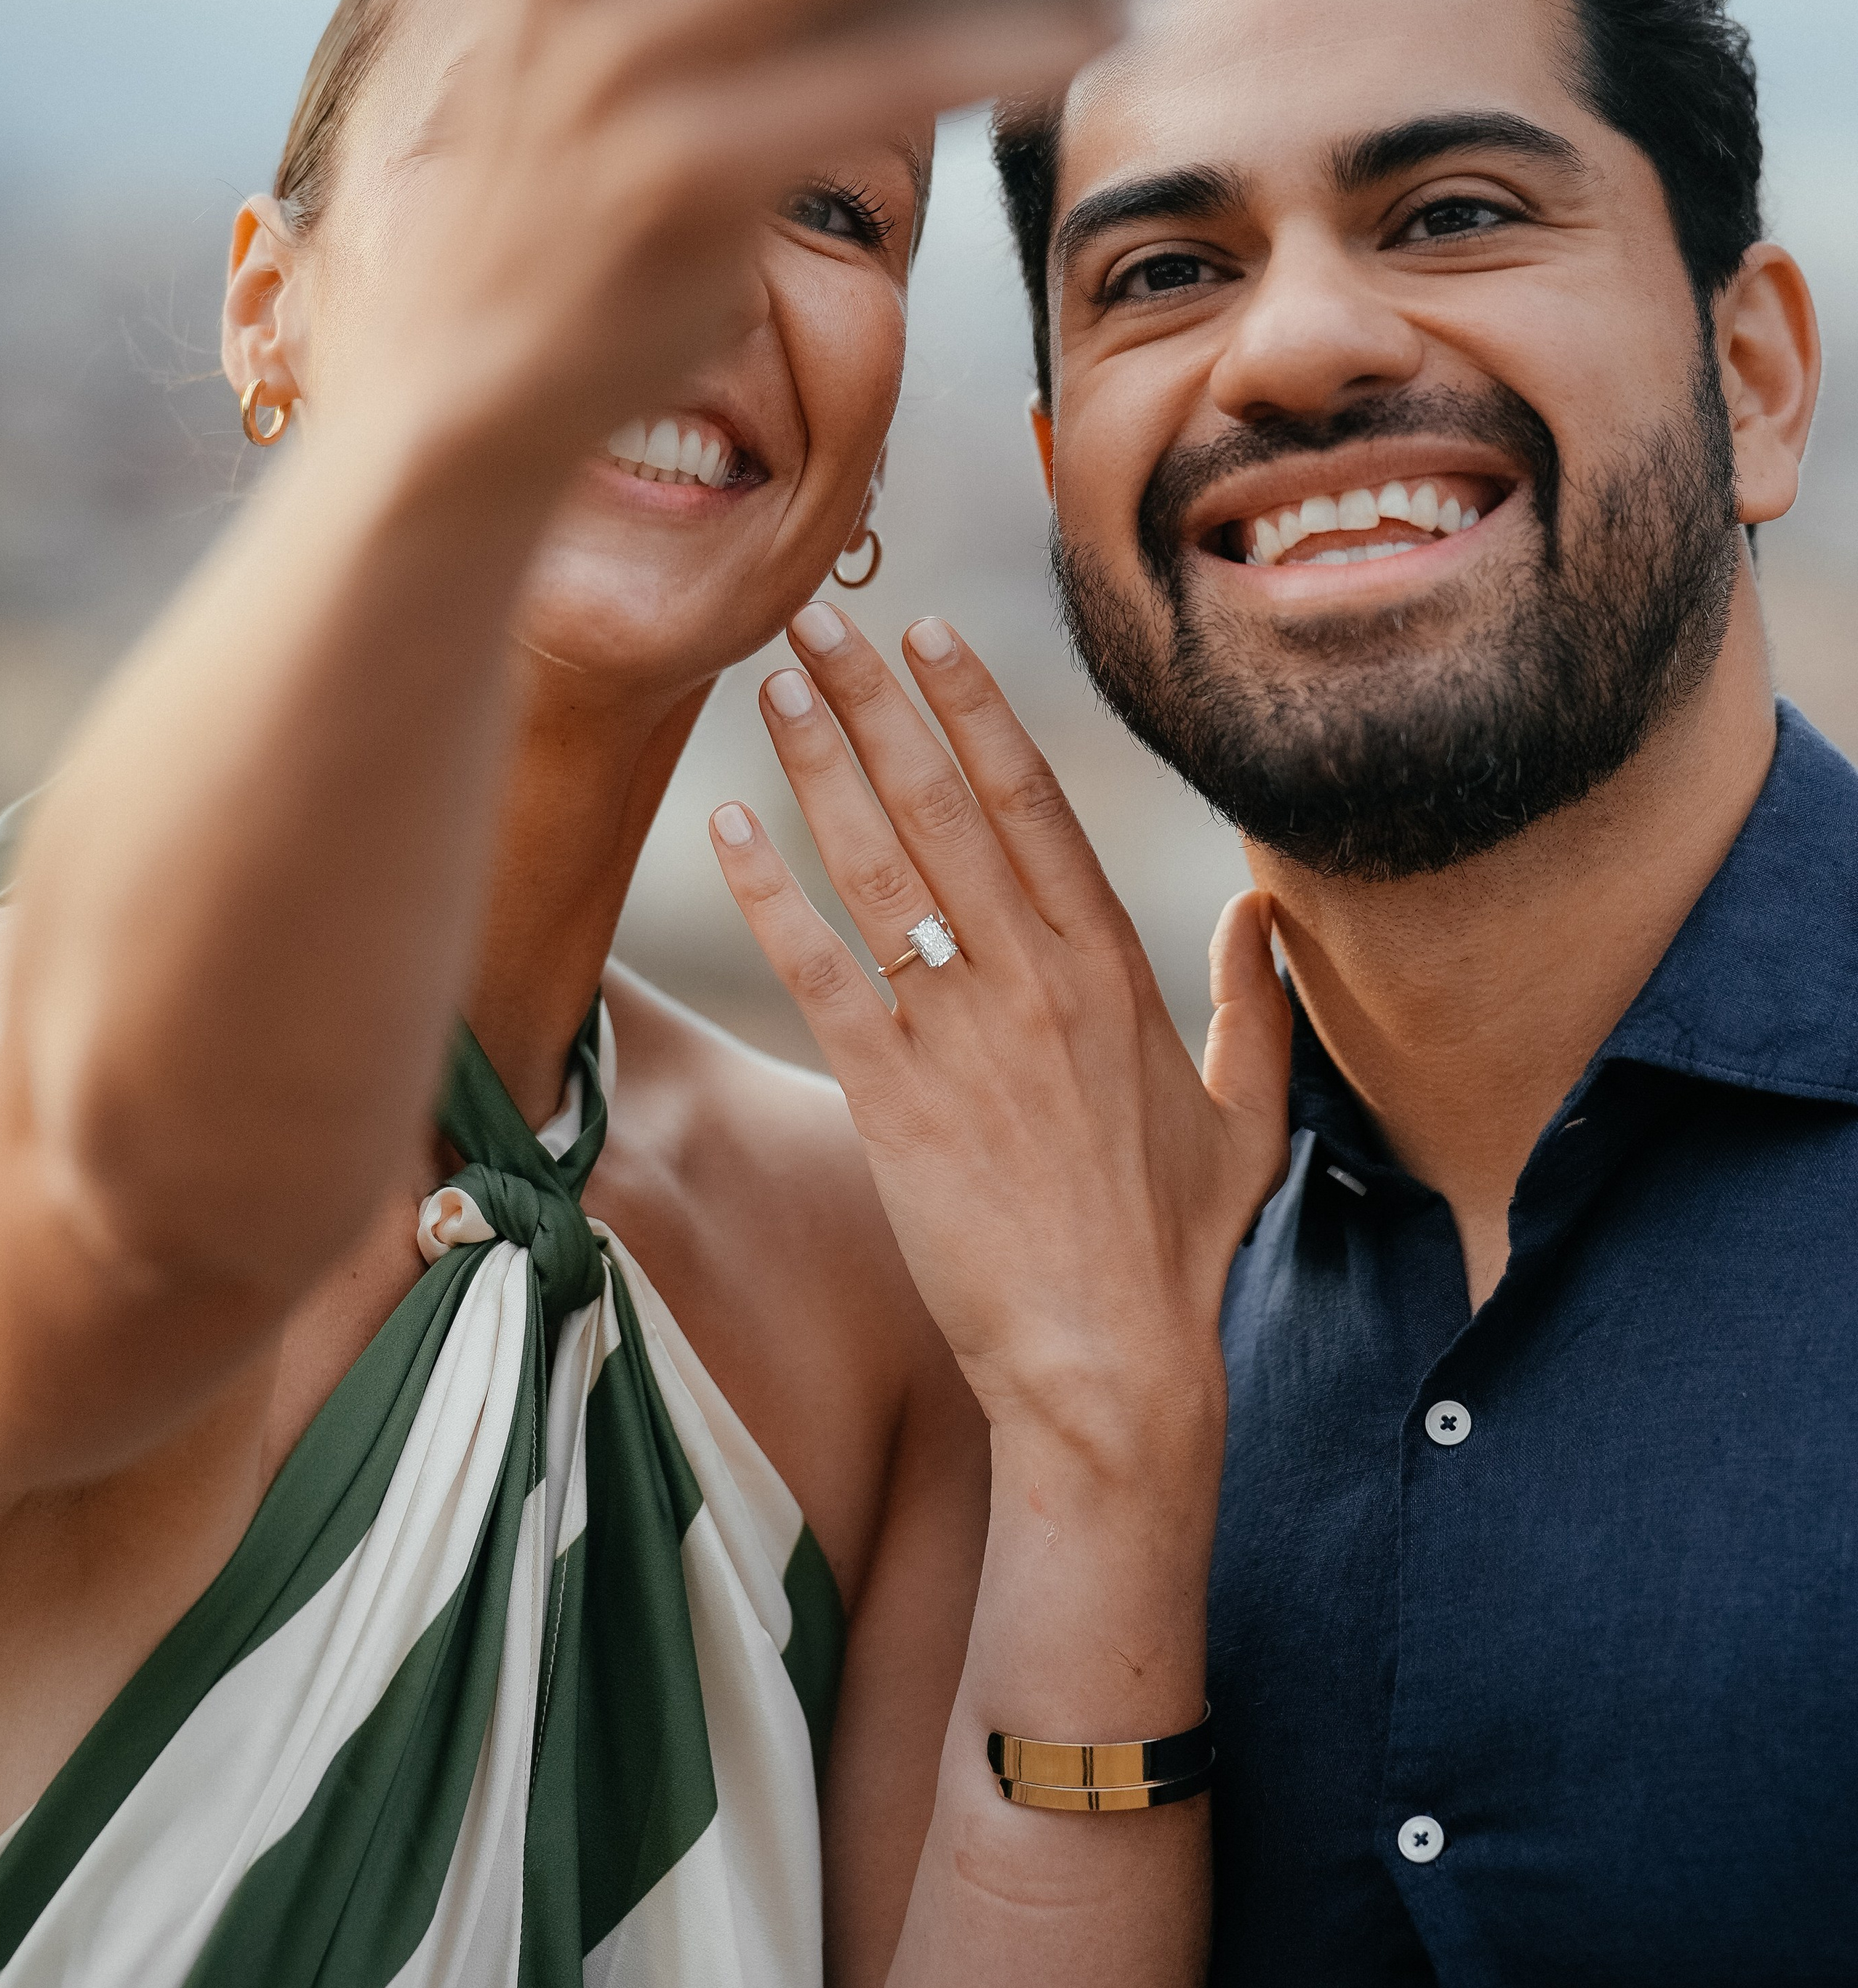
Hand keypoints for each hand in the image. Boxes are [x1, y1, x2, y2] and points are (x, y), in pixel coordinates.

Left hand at [708, 605, 1291, 1460]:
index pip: (1036, 803)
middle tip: (818, 621)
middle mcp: (1034, 981)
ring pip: (879, 867)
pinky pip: (819, 973)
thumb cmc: (1176, 1251)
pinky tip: (724, 829)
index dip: (976, 709)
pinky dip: (768, 897)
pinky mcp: (895, 1100)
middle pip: (945, 806)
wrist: (1110, 1366)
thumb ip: (1254, 1004)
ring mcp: (961, 1036)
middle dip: (878, 703)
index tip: (929, 635)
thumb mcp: (1247, 1116)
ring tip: (773, 685)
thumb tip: (1263, 913)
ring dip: (820, 767)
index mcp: (1112, 970)